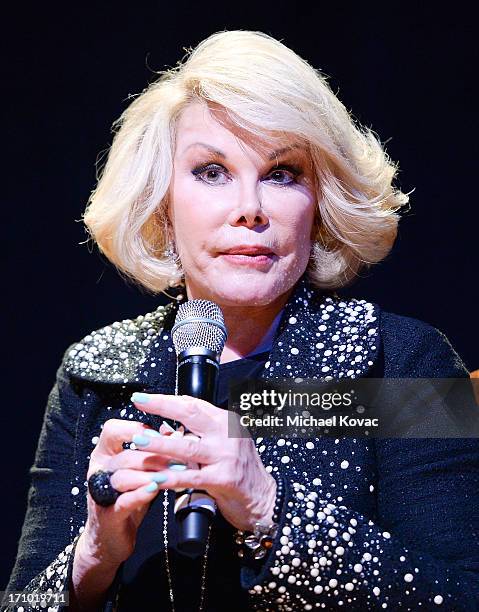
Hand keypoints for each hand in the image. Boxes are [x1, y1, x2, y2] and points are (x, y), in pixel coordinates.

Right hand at [80, 419, 170, 565]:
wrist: (112, 540)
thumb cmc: (130, 498)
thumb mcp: (142, 471)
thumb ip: (154, 452)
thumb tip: (174, 431)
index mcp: (104, 455)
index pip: (111, 430)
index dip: (134, 428)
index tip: (158, 434)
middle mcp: (99, 471)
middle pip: (125, 455)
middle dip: (154, 455)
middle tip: (178, 458)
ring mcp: (100, 494)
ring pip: (122, 477)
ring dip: (149, 474)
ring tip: (170, 474)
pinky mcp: (108, 516)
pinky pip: (123, 501)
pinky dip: (140, 494)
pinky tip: (155, 489)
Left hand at [131, 392, 276, 530]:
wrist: (264, 499)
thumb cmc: (240, 470)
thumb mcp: (222, 444)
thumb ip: (198, 433)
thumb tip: (166, 425)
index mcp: (226, 422)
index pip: (194, 404)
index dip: (168, 399)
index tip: (145, 397)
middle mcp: (227, 434)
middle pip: (191, 415)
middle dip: (162, 407)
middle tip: (140, 402)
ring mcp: (227, 456)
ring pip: (188, 447)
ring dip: (161, 443)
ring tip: (139, 441)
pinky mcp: (224, 479)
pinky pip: (192, 477)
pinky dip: (172, 478)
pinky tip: (155, 479)